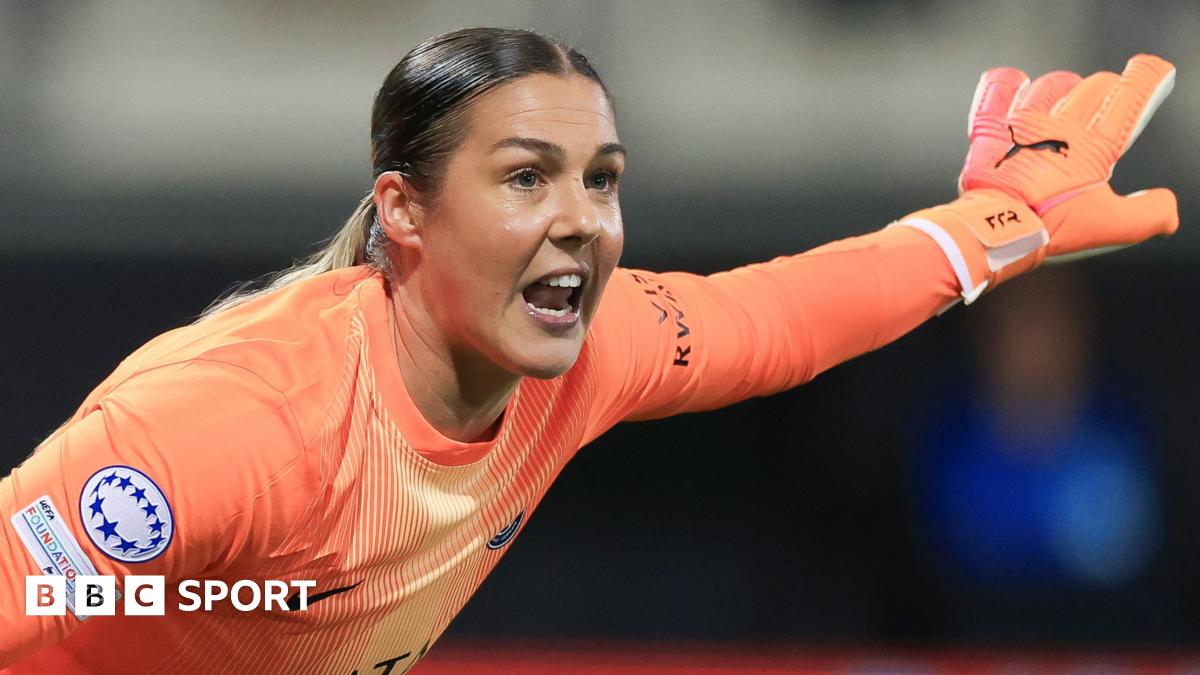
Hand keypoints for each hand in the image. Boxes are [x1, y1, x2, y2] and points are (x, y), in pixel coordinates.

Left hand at [958, 55, 1177, 260]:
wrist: (997, 227)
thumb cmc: (1049, 225)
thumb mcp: (1111, 226)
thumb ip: (1148, 214)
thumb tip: (1167, 207)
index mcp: (1094, 145)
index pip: (1129, 97)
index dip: (1147, 77)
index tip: (1154, 70)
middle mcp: (1060, 125)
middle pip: (1092, 88)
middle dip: (1108, 86)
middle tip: (1111, 94)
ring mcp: (1024, 123)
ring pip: (1050, 85)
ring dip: (1065, 85)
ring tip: (1070, 92)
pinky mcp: (992, 127)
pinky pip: (998, 89)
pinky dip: (1008, 83)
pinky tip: (1016, 85)